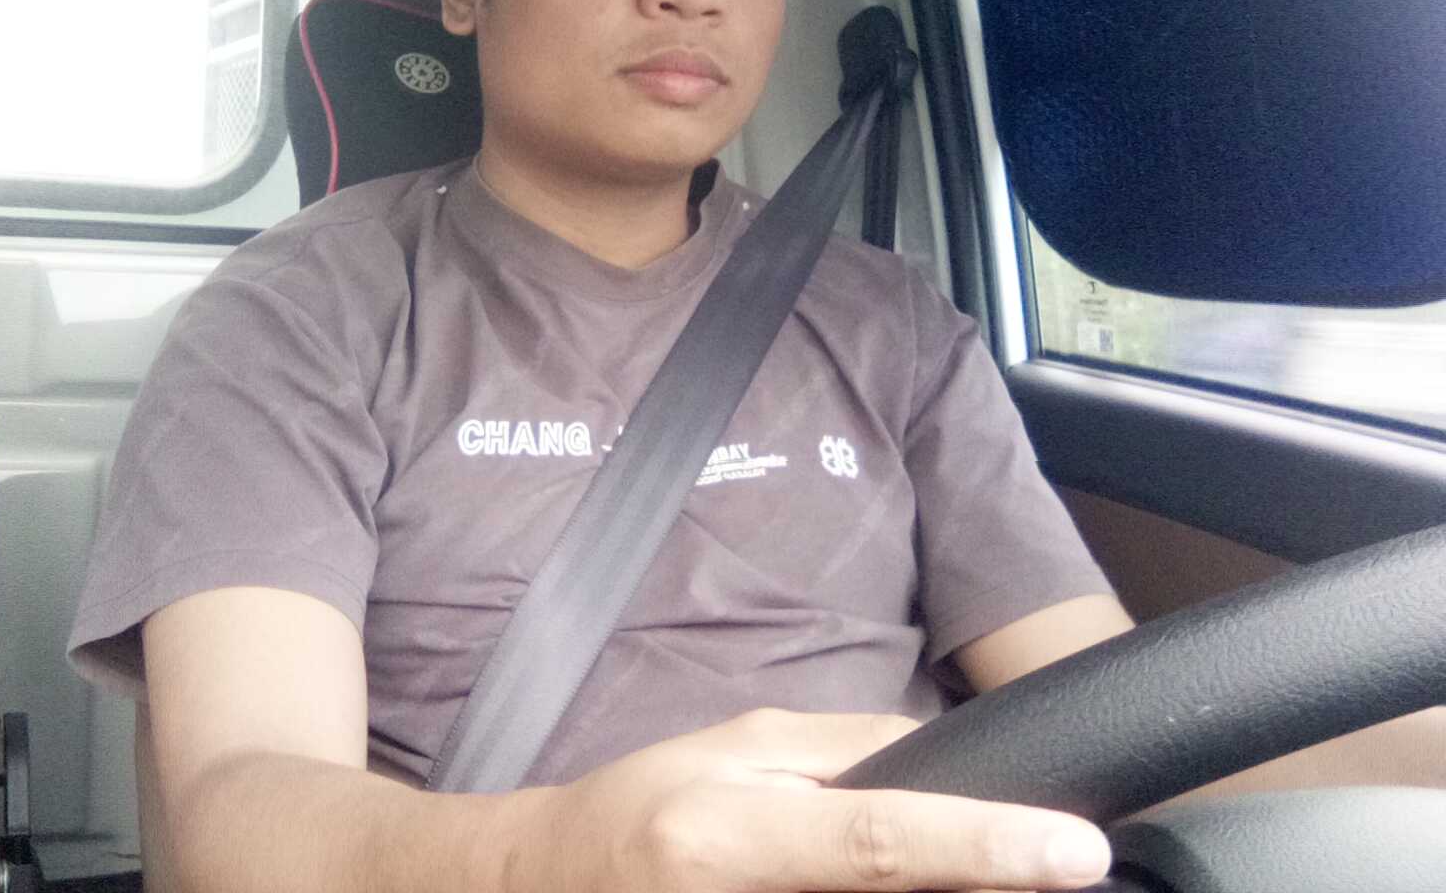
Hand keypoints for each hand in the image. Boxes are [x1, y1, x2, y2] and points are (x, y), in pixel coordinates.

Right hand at [517, 708, 1110, 892]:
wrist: (549, 884)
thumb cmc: (640, 806)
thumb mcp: (733, 747)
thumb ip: (839, 751)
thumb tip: (938, 757)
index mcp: (733, 834)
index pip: (880, 839)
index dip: (984, 847)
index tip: (1076, 851)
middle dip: (982, 881)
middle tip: (1044, 863)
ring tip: (971, 862)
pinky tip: (883, 880)